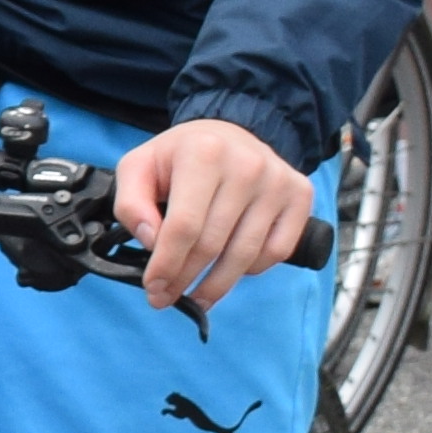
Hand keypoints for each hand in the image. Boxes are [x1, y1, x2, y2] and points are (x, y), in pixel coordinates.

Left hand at [113, 116, 314, 314]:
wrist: (229, 134)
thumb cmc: (180, 158)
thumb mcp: (138, 168)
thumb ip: (131, 204)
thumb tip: (151, 241)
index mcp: (204, 152)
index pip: (184, 226)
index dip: (167, 264)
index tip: (153, 287)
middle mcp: (247, 165)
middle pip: (213, 244)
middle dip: (184, 279)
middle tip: (165, 297)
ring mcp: (278, 181)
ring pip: (246, 255)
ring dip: (216, 285)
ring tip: (195, 296)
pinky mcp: (300, 195)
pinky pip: (277, 251)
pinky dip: (251, 269)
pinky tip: (229, 268)